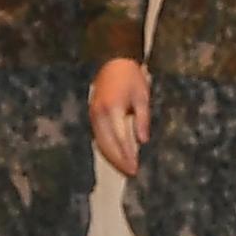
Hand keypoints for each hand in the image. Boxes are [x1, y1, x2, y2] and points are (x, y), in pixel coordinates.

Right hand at [88, 59, 151, 177]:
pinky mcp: (93, 115)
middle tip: (132, 174)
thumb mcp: (142, 97)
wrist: (113, 61)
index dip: (128, 156)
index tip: (136, 168)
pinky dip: (106, 149)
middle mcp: (99, 114)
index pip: (120, 139)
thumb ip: (142, 120)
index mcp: (112, 109)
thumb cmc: (131, 77)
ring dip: (112, 158)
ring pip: (100, 143)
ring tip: (124, 170)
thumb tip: (142, 142)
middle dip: (119, 161)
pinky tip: (115, 157)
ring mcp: (93, 115)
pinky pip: (98, 137)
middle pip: (107, 145)